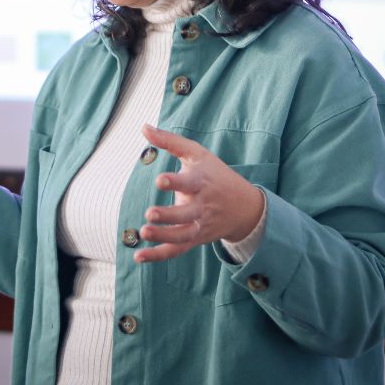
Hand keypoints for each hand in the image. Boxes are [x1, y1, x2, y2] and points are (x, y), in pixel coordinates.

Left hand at [133, 125, 266, 263]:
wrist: (246, 207)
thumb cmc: (215, 174)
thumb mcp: (197, 153)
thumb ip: (170, 141)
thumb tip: (143, 126)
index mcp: (202, 183)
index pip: (190, 182)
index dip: (175, 181)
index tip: (160, 180)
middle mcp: (202, 206)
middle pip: (186, 214)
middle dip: (169, 215)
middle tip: (150, 214)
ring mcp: (199, 225)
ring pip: (182, 235)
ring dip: (163, 236)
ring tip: (143, 233)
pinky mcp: (195, 239)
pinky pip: (177, 250)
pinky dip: (158, 256)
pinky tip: (138, 257)